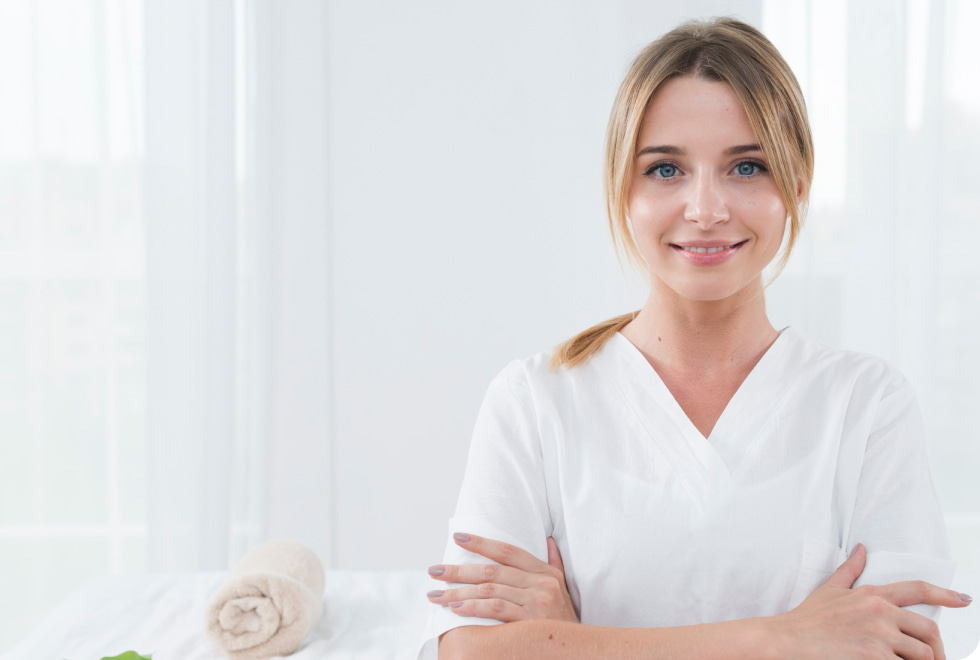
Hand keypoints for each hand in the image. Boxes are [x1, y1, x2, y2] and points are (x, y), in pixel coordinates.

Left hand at [427, 533, 578, 622]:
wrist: (579, 650)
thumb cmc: (565, 621)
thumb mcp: (564, 589)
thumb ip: (554, 564)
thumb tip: (548, 540)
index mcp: (546, 572)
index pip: (507, 551)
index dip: (481, 542)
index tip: (457, 537)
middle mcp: (542, 583)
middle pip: (492, 570)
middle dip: (459, 570)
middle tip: (434, 570)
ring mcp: (537, 601)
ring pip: (489, 589)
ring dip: (458, 592)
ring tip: (436, 595)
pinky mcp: (531, 621)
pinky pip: (496, 609)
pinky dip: (473, 606)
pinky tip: (456, 608)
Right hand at [768, 543, 971, 659]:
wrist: (787, 640)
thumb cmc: (807, 619)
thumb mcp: (829, 590)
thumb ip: (850, 570)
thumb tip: (863, 549)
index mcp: (872, 595)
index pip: (916, 589)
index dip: (945, 594)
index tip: (965, 600)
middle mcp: (880, 612)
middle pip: (929, 630)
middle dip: (938, 649)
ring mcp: (879, 635)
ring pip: (923, 655)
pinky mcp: (874, 656)